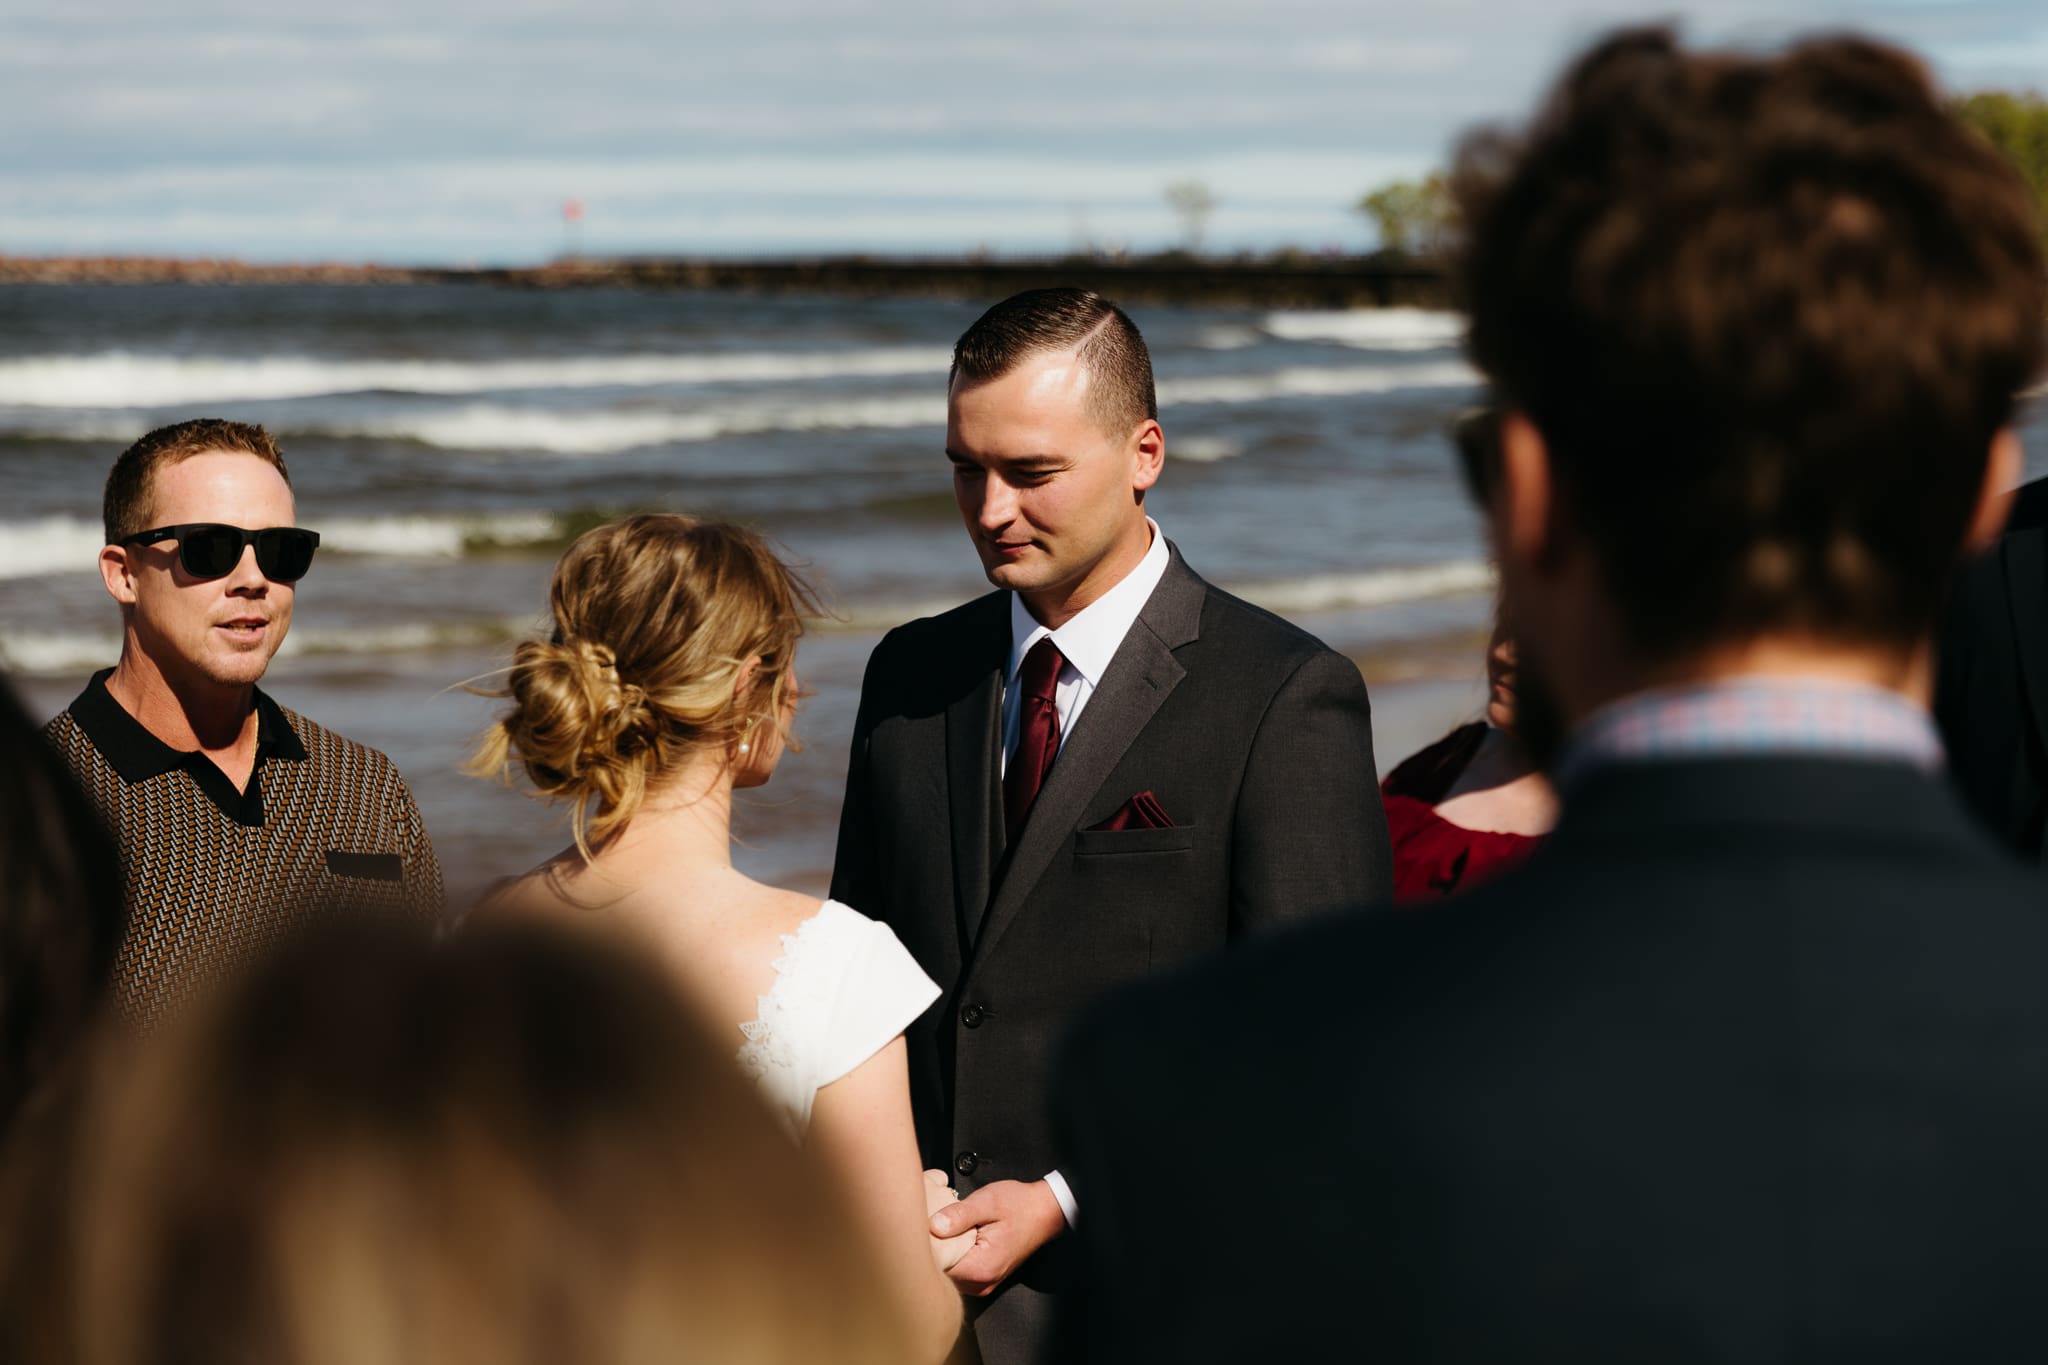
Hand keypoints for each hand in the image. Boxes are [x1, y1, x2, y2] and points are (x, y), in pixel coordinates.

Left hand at [928, 1177, 1065, 1296]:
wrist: (1044, 1211)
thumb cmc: (1019, 1205)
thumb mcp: (988, 1202)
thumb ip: (960, 1214)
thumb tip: (933, 1226)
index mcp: (981, 1268)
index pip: (938, 1270)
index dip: (926, 1250)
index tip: (921, 1230)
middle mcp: (982, 1283)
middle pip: (941, 1276)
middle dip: (932, 1253)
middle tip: (927, 1228)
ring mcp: (984, 1283)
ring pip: (949, 1276)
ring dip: (942, 1257)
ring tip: (940, 1232)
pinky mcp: (984, 1277)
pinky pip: (959, 1273)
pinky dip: (952, 1258)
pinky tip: (952, 1240)